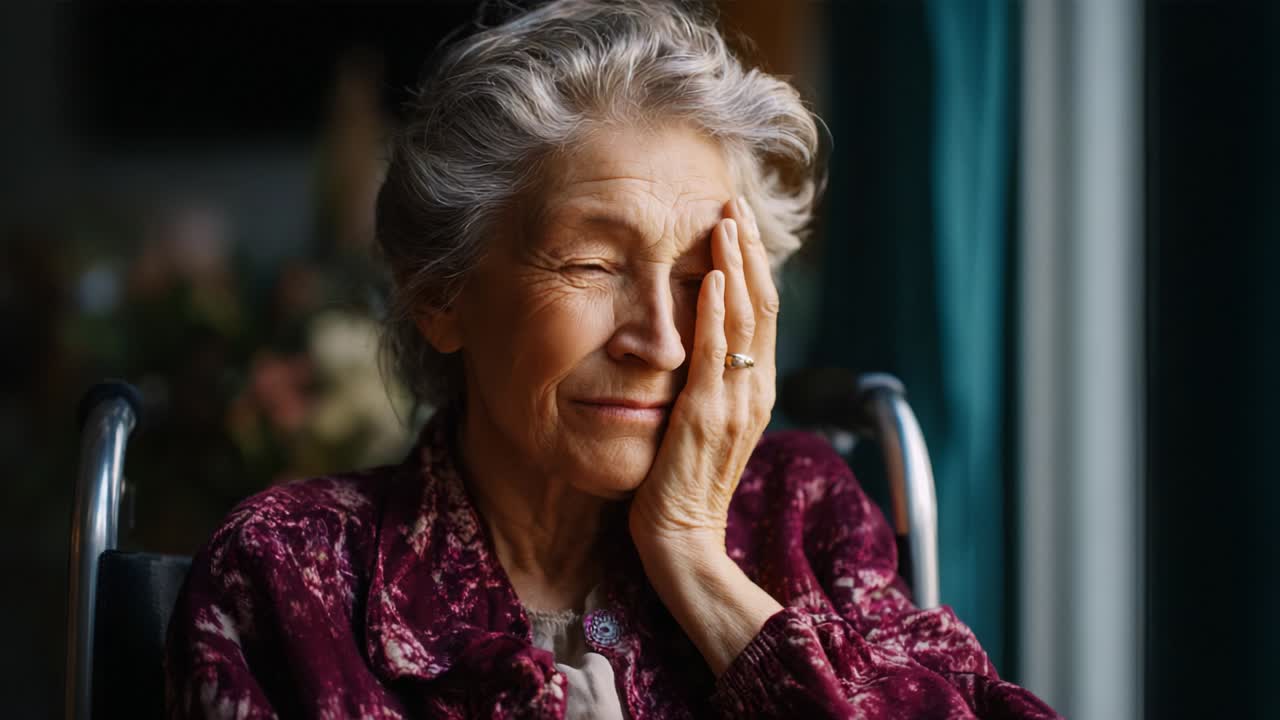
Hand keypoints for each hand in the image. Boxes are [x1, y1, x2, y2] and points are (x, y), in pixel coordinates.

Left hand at [629, 196, 779, 554]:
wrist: (683, 537)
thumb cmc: (682, 481)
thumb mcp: (702, 422)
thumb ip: (705, 382)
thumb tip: (690, 340)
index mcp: (755, 389)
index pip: (761, 314)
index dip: (753, 265)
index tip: (737, 222)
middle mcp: (754, 390)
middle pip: (761, 305)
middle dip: (747, 251)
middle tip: (732, 202)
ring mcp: (734, 402)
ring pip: (743, 320)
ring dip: (734, 266)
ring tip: (724, 221)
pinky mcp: (705, 417)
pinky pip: (713, 354)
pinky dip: (713, 312)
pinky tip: (708, 277)